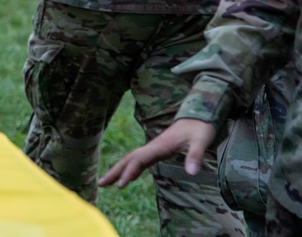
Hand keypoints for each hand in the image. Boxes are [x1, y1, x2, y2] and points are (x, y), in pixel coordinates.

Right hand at [98, 118, 216, 188]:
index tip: (120, 186)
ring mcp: (155, 148)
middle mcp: (153, 147)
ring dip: (119, 170)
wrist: (200, 114)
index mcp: (159, 145)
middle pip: (129, 159)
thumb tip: (192, 173)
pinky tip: (129, 176)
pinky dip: (131, 168)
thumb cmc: (200, 128)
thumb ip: (195, 156)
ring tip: (107, 182)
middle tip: (100, 184)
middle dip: (114, 171)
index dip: (128, 172)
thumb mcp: (201, 141)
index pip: (139, 159)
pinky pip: (140, 160)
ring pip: (132, 159)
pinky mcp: (159, 150)